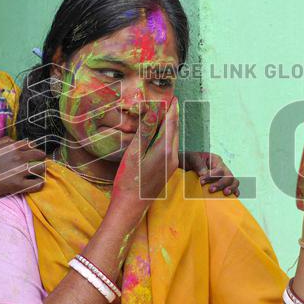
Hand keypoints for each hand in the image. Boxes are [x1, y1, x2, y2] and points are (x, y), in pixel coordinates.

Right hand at [0, 138, 45, 200]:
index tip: (34, 153)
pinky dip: (39, 183)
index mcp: (13, 147)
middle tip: (39, 162)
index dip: (34, 149)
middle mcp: (19, 157)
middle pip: (39, 155)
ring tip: (38, 172)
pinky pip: (38, 183)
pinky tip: (36, 182)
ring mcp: (20, 171)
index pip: (31, 145)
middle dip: (41, 158)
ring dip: (41, 169)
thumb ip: (5, 141)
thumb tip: (15, 141)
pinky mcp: (19, 185)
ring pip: (41, 168)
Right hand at [106, 98, 179, 229]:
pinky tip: (157, 134)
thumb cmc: (129, 181)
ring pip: (172, 139)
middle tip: (169, 101)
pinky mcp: (167, 170)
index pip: (171, 123)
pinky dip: (164, 137)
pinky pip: (169, 148)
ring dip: (168, 126)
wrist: (131, 207)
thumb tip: (153, 112)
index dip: (172, 108)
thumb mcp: (134, 153)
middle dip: (171, 115)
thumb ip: (145, 132)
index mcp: (165, 150)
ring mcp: (171, 164)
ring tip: (162, 113)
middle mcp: (172, 156)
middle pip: (174, 130)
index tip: (174, 96)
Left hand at [183, 151, 239, 195]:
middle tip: (211, 190)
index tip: (201, 181)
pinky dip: (234, 191)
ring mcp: (223, 176)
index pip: (219, 169)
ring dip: (230, 188)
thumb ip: (198, 164)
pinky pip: (233, 187)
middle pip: (229, 176)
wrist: (186, 164)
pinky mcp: (222, 184)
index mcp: (216, 160)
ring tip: (225, 193)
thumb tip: (203, 174)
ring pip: (234, 181)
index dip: (212, 176)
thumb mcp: (192, 158)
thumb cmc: (190, 159)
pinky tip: (234, 196)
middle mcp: (222, 168)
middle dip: (221, 184)